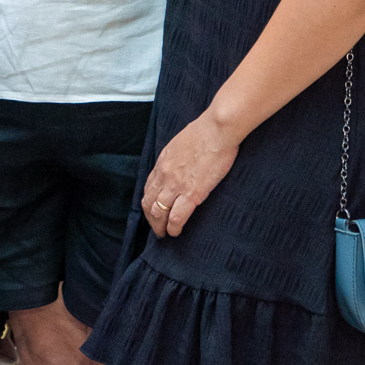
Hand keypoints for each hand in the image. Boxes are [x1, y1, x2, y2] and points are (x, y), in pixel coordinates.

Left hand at [141, 110, 238, 237]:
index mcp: (162, 163)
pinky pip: (177, 217)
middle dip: (150, 218)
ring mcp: (176, 185)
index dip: (148, 202)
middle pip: (149, 202)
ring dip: (159, 227)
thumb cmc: (204, 132)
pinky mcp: (192, 193)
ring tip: (164, 234)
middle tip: (156, 227)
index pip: (148, 188)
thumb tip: (178, 163)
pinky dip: (173, 228)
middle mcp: (164, 175)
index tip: (152, 210)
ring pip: (159, 212)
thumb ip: (175, 157)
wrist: (216, 131)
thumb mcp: (179, 143)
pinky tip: (175, 233)